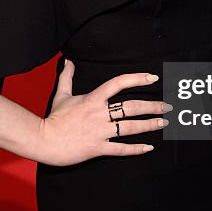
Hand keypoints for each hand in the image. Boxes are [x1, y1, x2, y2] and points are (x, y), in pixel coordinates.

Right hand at [38, 60, 170, 164]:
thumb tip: (69, 61)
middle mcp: (100, 114)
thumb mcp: (62, 94)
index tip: (152, 78)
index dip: (137, 78)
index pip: (119, 83)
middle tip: (168, 106)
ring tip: (164, 123)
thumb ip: (68, 77)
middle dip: (153, 106)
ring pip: (131, 127)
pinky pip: (121, 149)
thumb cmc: (54, 118)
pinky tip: (148, 147)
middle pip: (132, 107)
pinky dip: (136, 149)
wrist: (43, 140)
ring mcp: (100, 131)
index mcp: (93, 99)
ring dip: (150, 124)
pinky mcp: (98, 148)